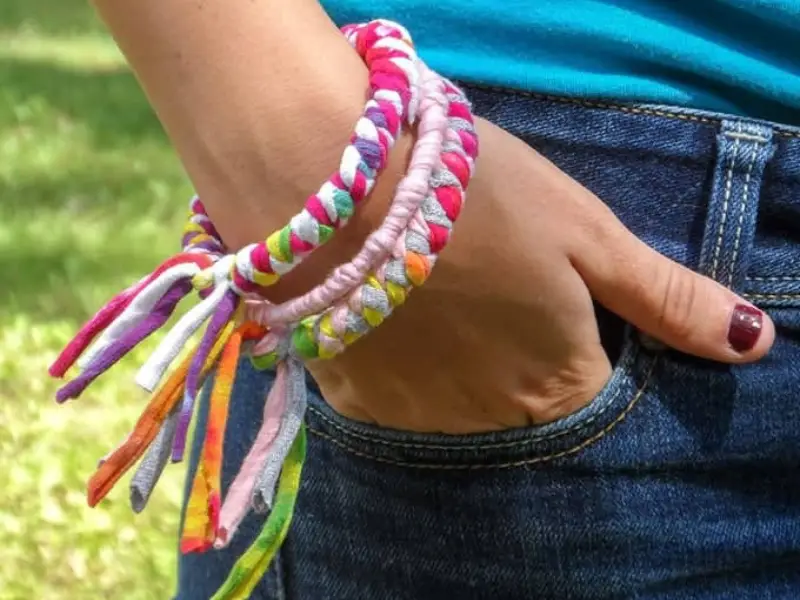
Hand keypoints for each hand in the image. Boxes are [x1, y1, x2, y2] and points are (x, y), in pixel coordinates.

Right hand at [306, 118, 774, 432]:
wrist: (333, 180)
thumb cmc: (477, 195)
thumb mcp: (585, 232)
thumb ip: (666, 298)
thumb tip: (754, 345)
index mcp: (559, 383)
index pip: (592, 395)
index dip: (576, 344)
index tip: (545, 297)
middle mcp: (493, 420)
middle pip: (522, 405)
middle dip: (515, 357)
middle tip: (480, 285)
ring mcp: (420, 420)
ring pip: (458, 404)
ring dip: (455, 365)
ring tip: (432, 295)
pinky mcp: (358, 404)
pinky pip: (396, 400)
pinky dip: (401, 367)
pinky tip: (389, 316)